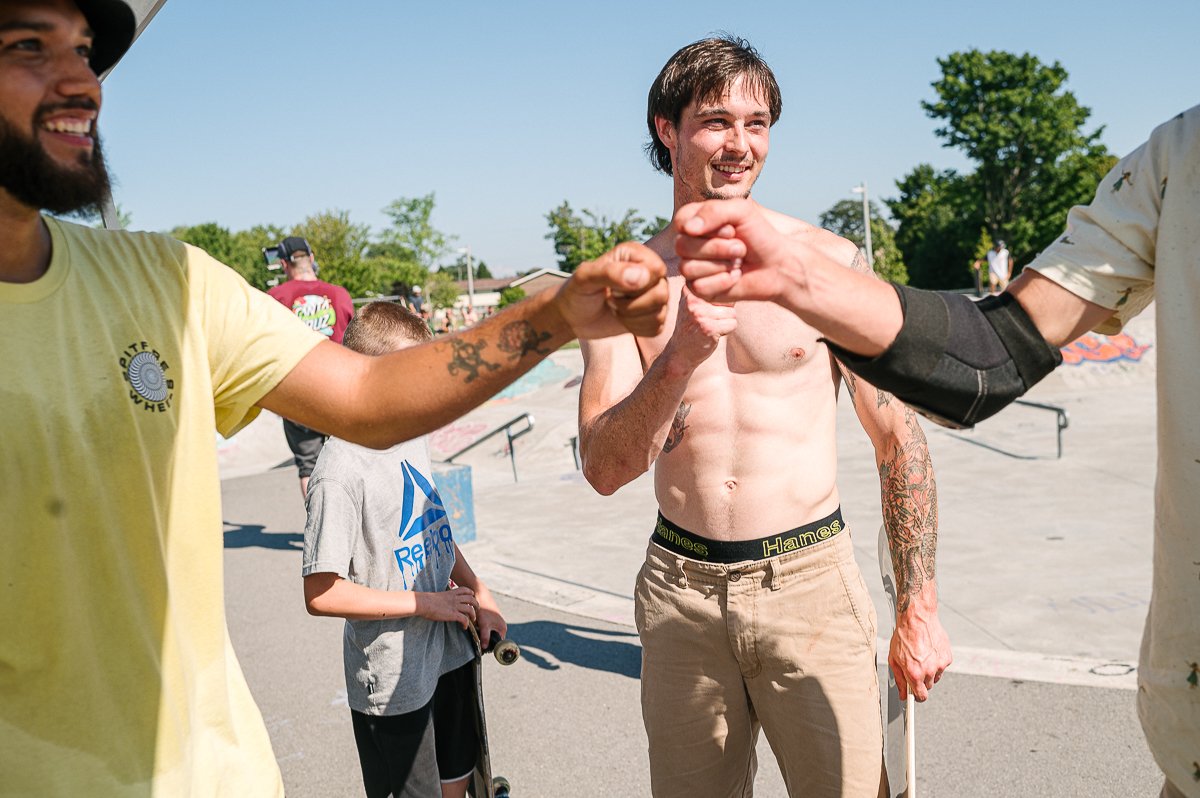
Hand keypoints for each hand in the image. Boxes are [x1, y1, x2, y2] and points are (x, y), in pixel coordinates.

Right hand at [418, 587, 477, 629]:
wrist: (424, 603)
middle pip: (471, 599)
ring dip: (473, 615)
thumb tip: (440, 603)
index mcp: (451, 593)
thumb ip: (443, 598)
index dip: (470, 593)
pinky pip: (464, 619)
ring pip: (470, 609)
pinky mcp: (453, 614)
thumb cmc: (426, 601)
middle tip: (476, 610)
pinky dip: (466, 624)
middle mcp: (455, 599)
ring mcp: (455, 606)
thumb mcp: (437, 596)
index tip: (472, 597)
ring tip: (473, 620)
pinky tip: (464, 627)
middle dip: (476, 604)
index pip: (465, 590)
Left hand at [474, 582, 506, 645]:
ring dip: (482, 635)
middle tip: (478, 643)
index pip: (499, 643)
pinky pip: (485, 629)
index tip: (483, 650)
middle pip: (493, 639)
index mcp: (502, 629)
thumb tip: (484, 648)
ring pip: (488, 634)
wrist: (480, 595)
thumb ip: (485, 636)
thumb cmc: (484, 610)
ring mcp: (495, 623)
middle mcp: (500, 626)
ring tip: (476, 634)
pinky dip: (480, 630)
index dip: (492, 647)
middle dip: (486, 641)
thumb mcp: (484, 625)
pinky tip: (475, 628)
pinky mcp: (489, 620)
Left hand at [555, 242, 668, 338]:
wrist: (573, 316)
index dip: (637, 284)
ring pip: (660, 313)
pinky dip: (636, 328)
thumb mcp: (585, 278)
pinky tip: (622, 319)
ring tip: (614, 308)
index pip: (657, 269)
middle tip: (611, 299)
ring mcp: (654, 294)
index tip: (612, 287)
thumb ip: (610, 272)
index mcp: (636, 254)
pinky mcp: (654, 316)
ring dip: (631, 317)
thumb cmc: (577, 292)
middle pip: (662, 293)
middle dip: (631, 304)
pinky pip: (657, 327)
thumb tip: (642, 276)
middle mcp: (650, 272)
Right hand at [663, 284, 736, 370]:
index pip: (720, 280)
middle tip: (708, 319)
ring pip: (732, 312)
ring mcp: (699, 313)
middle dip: (724, 309)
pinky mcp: (708, 327)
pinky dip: (727, 331)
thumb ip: (712, 289)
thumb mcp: (696, 301)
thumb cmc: (694, 324)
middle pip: (728, 297)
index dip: (723, 292)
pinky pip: (732, 324)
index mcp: (689, 287)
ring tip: (709, 326)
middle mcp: (692, 298)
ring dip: (726, 321)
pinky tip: (711, 334)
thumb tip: (738, 277)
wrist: (680, 352)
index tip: (716, 302)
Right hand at [673, 198, 792, 302]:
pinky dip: (723, 282)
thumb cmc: (760, 236)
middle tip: (740, 248)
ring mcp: (692, 268)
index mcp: (696, 222)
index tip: (730, 229)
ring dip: (721, 265)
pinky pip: (699, 287)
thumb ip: (714, 211)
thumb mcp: (741, 212)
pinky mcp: (699, 290)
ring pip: (687, 268)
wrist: (777, 266)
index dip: (705, 226)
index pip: (680, 221)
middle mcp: (690, 245)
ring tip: (738, 263)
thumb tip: (688, 228)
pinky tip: (735, 277)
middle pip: (682, 246)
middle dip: (717, 248)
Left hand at [889, 606, 951, 701]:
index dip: (918, 696)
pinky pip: (941, 666)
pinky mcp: (947, 657)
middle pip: (928, 686)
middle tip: (915, 666)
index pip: (921, 696)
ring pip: (935, 676)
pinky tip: (928, 651)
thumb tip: (903, 695)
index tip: (916, 695)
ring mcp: (939, 664)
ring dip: (930, 670)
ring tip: (921, 656)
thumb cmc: (903, 637)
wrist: (917, 619)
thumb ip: (900, 679)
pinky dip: (936, 661)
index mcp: (914, 673)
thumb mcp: (894, 659)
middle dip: (921, 680)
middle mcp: (929, 671)